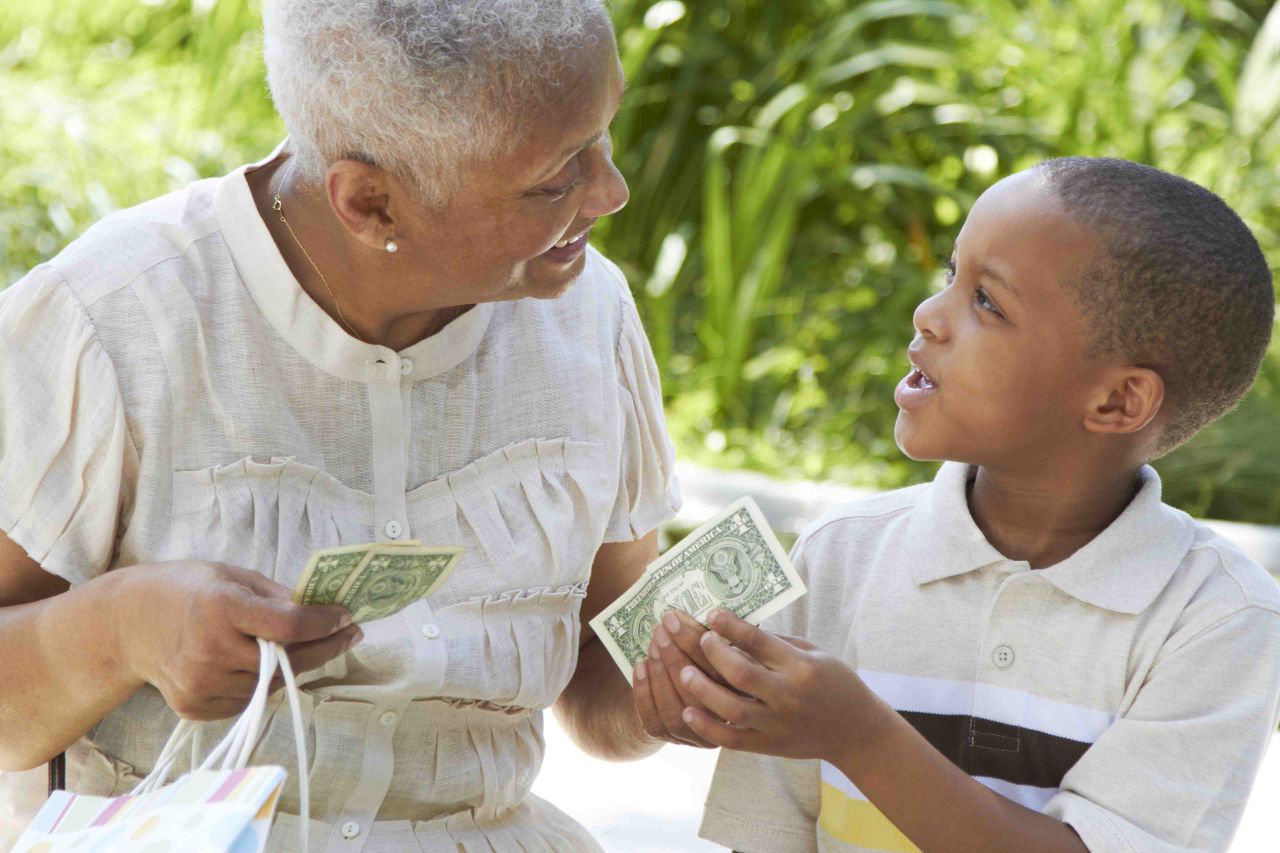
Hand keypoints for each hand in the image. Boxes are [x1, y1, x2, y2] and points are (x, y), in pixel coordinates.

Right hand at [113, 562, 360, 720]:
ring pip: (270, 685)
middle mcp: (210, 650)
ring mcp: (201, 683)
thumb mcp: (232, 576)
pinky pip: (247, 701)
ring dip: (294, 668)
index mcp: (221, 608)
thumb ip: (276, 596)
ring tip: (305, 647)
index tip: (346, 616)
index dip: (324, 623)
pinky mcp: (195, 707)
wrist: (127, 623)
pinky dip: (262, 684)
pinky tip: (262, 664)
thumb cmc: (186, 589)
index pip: (289, 626)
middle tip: (349, 634)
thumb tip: (323, 609)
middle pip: (287, 661)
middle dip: (325, 647)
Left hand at [631, 609, 724, 747]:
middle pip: (699, 693)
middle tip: (661, 628)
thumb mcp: (734, 644)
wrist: (704, 698)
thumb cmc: (722, 659)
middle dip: (675, 656)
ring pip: (676, 712)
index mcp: (748, 693)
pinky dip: (644, 694)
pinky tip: (640, 666)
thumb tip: (691, 613)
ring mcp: (701, 736)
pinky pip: (655, 722)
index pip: (722, 668)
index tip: (676, 618)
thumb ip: (722, 633)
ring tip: (653, 646)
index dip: (695, 641)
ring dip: (660, 675)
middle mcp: (727, 721)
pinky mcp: (676, 740)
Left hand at [677, 608, 871, 762]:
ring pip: (732, 708)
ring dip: (703, 689)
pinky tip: (687, 712)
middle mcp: (789, 696)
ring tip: (683, 672)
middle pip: (741, 673)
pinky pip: (732, 740)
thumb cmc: (834, 683)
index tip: (711, 614)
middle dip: (712, 653)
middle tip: (696, 638)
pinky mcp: (769, 746)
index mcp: (802, 667)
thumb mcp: (814, 654)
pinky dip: (707, 727)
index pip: (760, 642)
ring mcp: (778, 724)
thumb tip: (735, 627)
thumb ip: (778, 644)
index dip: (731, 626)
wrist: (855, 731)